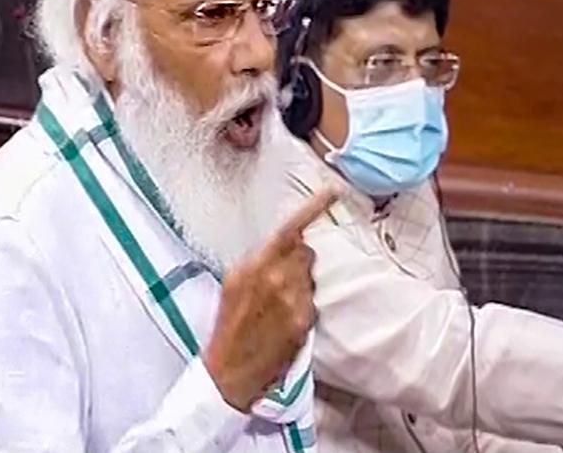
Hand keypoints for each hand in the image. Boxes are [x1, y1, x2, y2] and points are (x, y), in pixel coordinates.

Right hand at [202, 187, 336, 410]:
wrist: (229, 370)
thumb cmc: (229, 327)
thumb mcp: (233, 285)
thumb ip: (258, 262)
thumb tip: (282, 248)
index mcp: (252, 265)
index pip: (289, 229)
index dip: (313, 209)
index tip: (332, 192)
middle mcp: (273, 277)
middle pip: (307, 252)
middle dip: (299, 261)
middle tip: (282, 283)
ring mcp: (291, 298)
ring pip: (311, 277)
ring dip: (301, 286)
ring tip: (279, 307)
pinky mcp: (303, 320)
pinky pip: (312, 302)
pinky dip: (303, 308)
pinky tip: (285, 322)